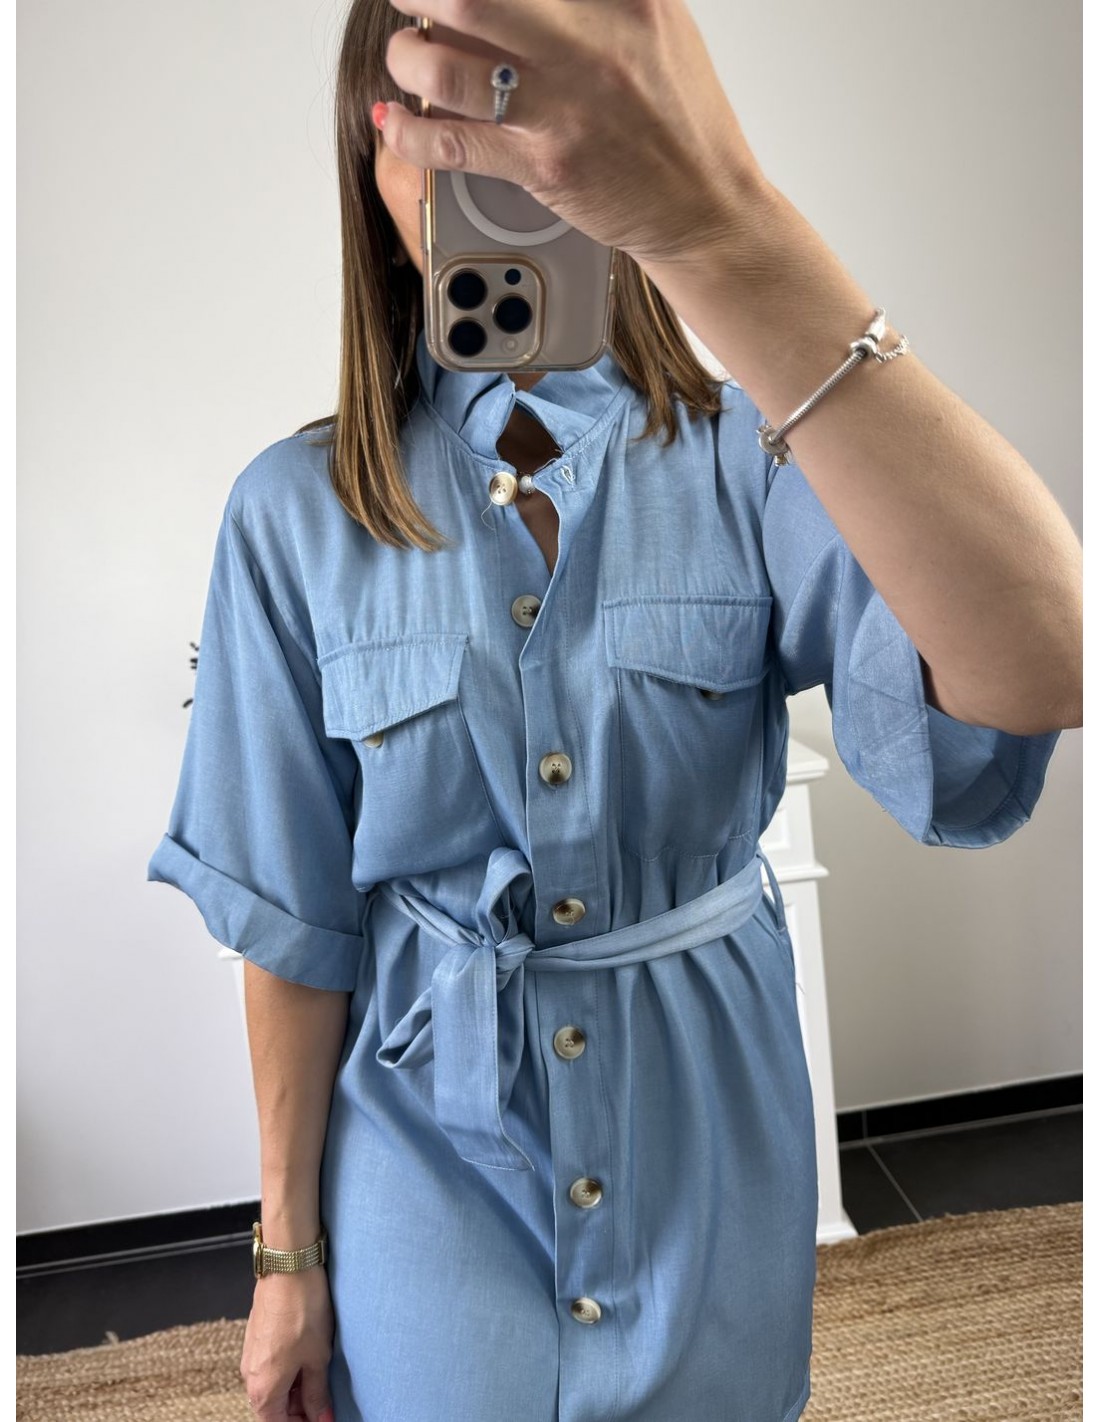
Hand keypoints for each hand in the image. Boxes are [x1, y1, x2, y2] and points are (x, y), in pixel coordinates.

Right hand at [240, 1269, 335, 1421]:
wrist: (288, 1268)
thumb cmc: (303, 1310)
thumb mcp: (317, 1358)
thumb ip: (317, 1395)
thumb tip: (321, 1419)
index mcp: (263, 1390)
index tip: (321, 1419)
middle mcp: (250, 1376)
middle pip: (273, 1410)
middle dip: (298, 1412)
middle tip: (324, 1405)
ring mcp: (251, 1356)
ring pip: (272, 1388)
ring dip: (294, 1392)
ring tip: (321, 1382)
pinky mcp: (256, 1338)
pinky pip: (269, 1368)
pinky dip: (288, 1373)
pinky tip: (308, 1362)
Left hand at [378, 0, 767, 270]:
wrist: (706, 206)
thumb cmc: (679, 121)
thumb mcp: (656, 25)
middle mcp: (593, 44)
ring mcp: (566, 107)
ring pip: (448, 66)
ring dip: (408, 57)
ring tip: (407, 57)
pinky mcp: (546, 165)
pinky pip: (454, 144)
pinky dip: (409, 132)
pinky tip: (395, 121)